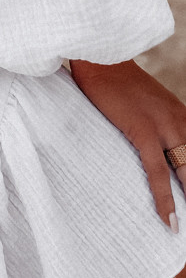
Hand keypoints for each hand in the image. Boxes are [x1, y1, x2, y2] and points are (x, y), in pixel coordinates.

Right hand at [70, 58, 185, 231]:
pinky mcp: (144, 131)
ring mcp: (164, 126)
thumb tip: (150, 147)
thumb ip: (154, 123)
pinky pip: (158, 173)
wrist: (100, 57)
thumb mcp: (145, 102)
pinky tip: (169, 220)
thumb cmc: (115, 81)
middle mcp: (180, 121)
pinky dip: (165, 199)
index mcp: (181, 115)